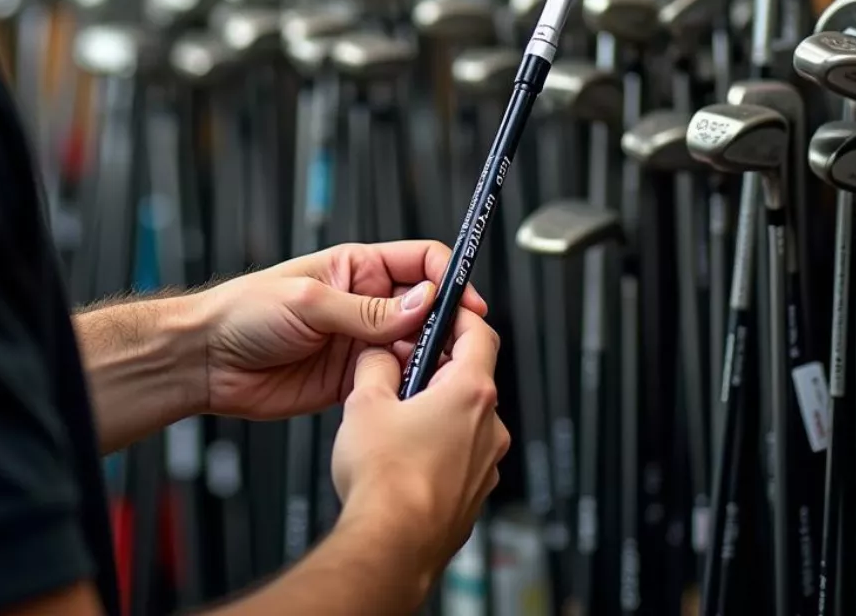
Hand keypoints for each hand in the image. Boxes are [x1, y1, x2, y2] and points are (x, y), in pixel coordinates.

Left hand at [194, 241, 486, 419]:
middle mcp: (366, 303)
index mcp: (358, 268)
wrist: (207, 361)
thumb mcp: (308, 302)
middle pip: (428, 308)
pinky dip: (407, 388)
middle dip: (448, 325)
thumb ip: (366, 310)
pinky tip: (408, 395)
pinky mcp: (353, 379)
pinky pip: (394, 380)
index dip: (450, 278)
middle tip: (459, 348)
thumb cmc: (244, 312)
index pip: (422, 261)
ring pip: (416, 347)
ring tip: (434, 375)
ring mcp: (361, 342)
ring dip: (430, 360)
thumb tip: (423, 304)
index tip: (467, 304)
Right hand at [331, 308, 509, 576]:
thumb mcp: (365, 400)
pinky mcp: (474, 493)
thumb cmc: (385, 479)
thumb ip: (376, 365)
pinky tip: (403, 455)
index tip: (441, 308)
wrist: (392, 546)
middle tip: (401, 366)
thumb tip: (379, 354)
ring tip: (394, 418)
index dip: (457, 314)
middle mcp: (489, 426)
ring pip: (464, 417)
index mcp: (470, 392)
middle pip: (470, 375)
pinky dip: (438, 445)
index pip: (479, 331)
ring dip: (436, 408)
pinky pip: (460, 453)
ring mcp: (486, 464)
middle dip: (435, 365)